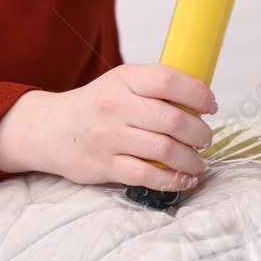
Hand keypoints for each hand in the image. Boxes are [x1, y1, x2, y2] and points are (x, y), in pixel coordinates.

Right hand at [0, 64, 217, 191]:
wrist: (50, 130)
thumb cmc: (95, 106)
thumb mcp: (120, 84)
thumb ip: (154, 89)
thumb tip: (201, 103)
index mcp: (123, 79)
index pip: (167, 81)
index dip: (197, 93)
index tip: (210, 105)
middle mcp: (115, 106)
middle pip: (173, 120)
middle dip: (200, 133)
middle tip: (205, 138)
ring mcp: (109, 138)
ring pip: (165, 150)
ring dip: (191, 159)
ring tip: (198, 161)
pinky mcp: (106, 166)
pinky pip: (147, 176)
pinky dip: (173, 180)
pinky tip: (183, 178)